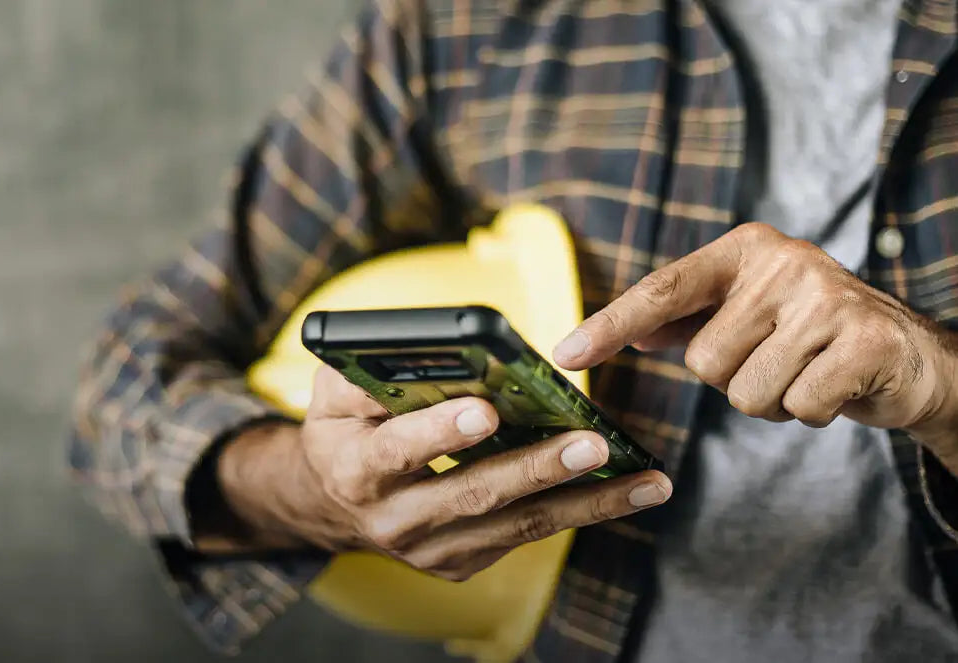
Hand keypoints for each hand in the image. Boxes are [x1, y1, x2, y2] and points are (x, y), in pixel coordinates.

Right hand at [202, 366, 670, 580]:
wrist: (329, 503)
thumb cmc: (343, 429)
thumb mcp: (332, 393)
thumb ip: (369, 370)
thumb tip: (433, 344)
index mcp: (355, 469)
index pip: (398, 451)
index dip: (441, 432)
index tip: (486, 409)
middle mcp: (392, 519)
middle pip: (472, 494)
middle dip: (536, 469)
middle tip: (592, 444)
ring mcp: (429, 549)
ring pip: (515, 526)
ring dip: (586, 503)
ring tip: (643, 480)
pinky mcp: (460, 563)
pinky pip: (524, 536)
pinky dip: (578, 512)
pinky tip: (626, 491)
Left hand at [553, 223, 957, 452]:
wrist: (912, 357)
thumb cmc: (814, 336)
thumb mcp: (749, 314)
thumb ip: (687, 319)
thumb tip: (627, 336)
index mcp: (746, 249)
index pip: (662, 290)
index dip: (610, 325)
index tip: (563, 355)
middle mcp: (785, 263)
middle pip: (704, 362)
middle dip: (735, 380)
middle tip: (780, 361)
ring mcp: (828, 298)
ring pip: (746, 393)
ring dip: (774, 401)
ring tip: (808, 373)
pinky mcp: (865, 340)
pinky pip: (798, 407)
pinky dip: (813, 413)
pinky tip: (837, 388)